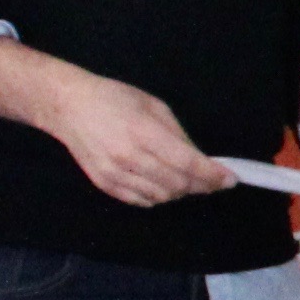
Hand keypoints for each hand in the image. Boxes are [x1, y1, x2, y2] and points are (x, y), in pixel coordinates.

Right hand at [0, 44, 225, 209]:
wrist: (68, 107)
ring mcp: (114, 174)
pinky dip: (158, 197)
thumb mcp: (154, 106)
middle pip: (178, 185)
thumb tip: (200, 160)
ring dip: (180, 192)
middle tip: (213, 181)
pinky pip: (141, 201)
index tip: (230, 179)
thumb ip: (179, 135)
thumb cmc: (114, 99)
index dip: (213, 175)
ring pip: (161, 197)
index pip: (188, 164)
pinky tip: (162, 184)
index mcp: (144, 133)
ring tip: (186, 180)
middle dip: (202, 186)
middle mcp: (128, 157)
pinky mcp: (104, 184)